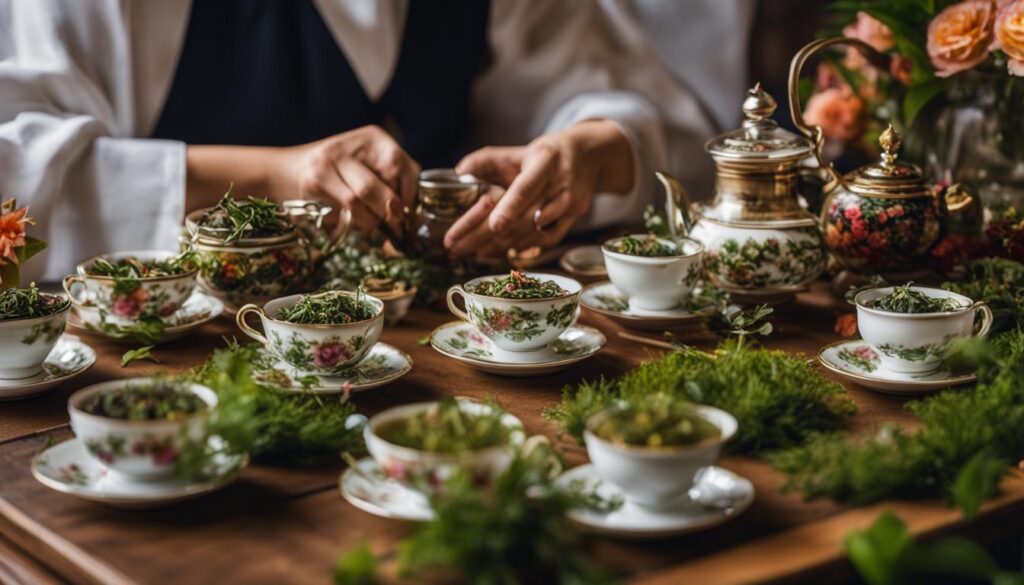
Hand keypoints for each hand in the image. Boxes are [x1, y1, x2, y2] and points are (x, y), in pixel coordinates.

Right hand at [271, 125, 420, 236]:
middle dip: (386, 213)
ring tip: (368, 221)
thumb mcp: (372, 166)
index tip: (404, 210)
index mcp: (371, 138)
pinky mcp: (309, 185)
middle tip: (390, 224)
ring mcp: (324, 165)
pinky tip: (346, 217)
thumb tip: (410, 213)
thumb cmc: (341, 173)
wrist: (286, 170)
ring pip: (356, 205)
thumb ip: (396, 181)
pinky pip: (338, 213)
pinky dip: (348, 223)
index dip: (407, 195)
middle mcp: (346, 147)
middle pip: (376, 189)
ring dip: (368, 222)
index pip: (401, 167)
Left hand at [444, 120, 633, 258]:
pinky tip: (502, 251)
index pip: (526, 187)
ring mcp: (570, 203)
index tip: (493, 225)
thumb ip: (487, 159)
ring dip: (502, 245)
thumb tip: (460, 172)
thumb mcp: (518, 150)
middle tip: (457, 247)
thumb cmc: (546, 154)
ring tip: (472, 252)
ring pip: (534, 231)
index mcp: (545, 161)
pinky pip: (548, 239)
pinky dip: (524, 246)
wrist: (588, 156)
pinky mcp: (574, 217)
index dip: (510, 207)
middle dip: (489, 235)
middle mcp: (561, 184)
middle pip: (524, 216)